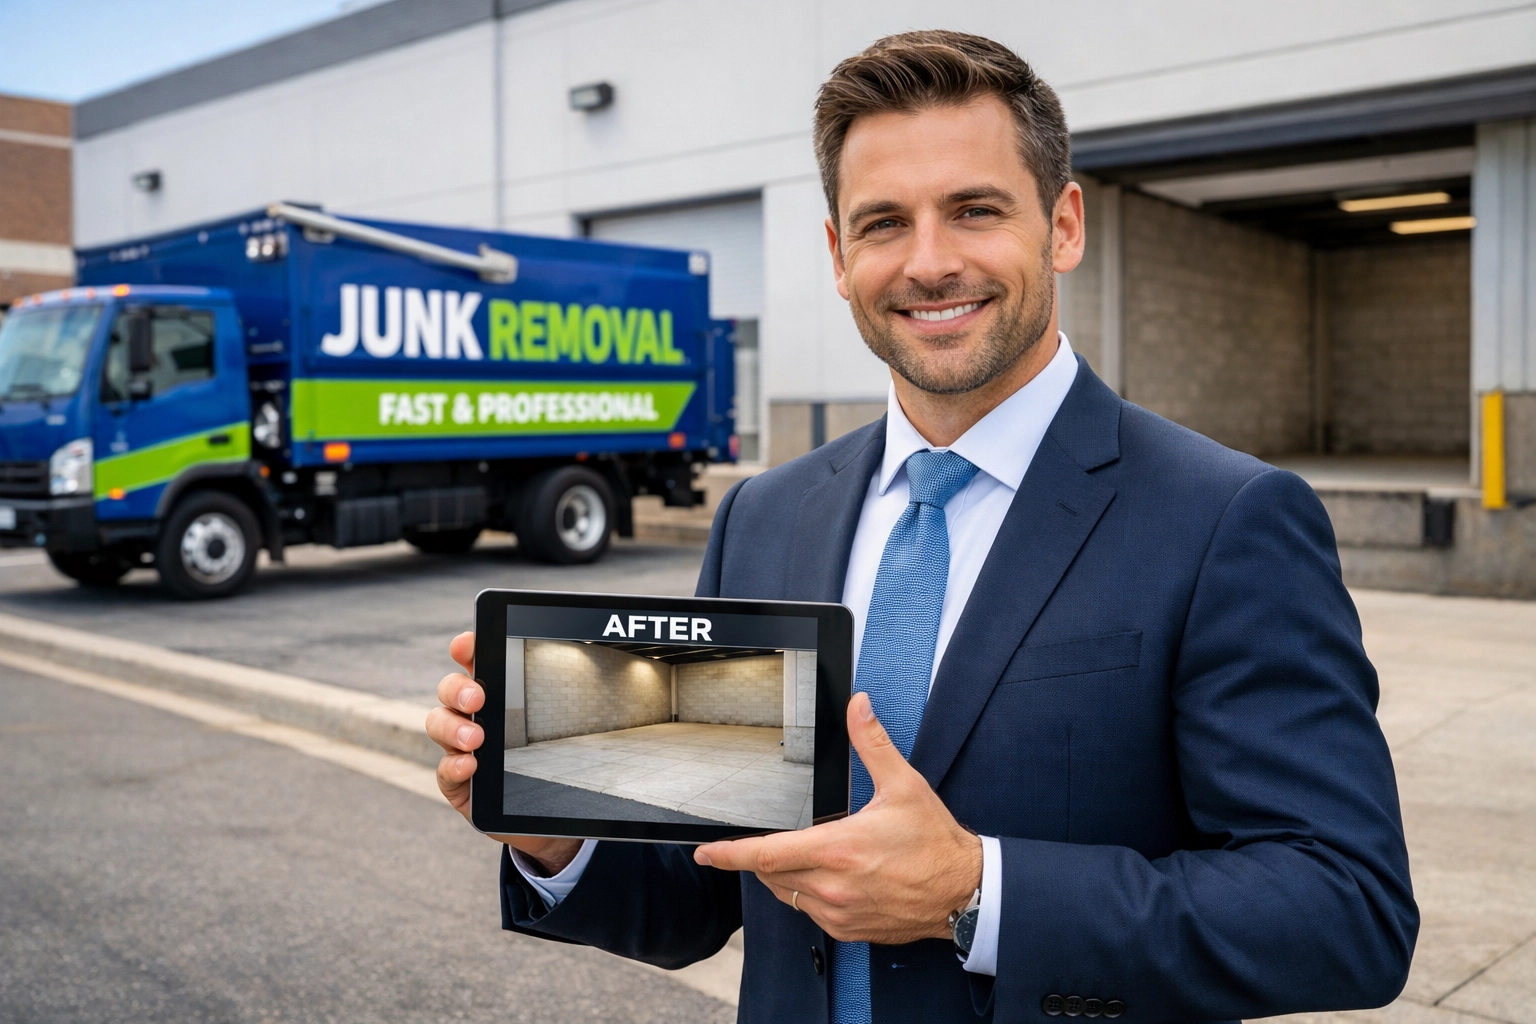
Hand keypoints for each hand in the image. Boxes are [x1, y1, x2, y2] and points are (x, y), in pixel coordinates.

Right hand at [426, 631, 583, 874]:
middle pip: (449, 690)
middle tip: (477, 698)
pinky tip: (471, 764)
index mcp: (498, 693)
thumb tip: (604, 651)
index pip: (474, 661)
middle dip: (457, 689)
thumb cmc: (557, 762)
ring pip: (440, 725)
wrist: (553, 814)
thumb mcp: (569, 726)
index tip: (466, 646)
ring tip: (477, 737)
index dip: (466, 649)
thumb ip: (575, 695)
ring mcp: (461, 748)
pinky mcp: (460, 783)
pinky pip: (445, 770)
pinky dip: (454, 765)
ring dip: (453, 727)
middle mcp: (474, 715)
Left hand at [693, 692, 981, 944]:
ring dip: (783, 875)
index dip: (730, 854)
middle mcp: (834, 885)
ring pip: (788, 895)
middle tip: (764, 841)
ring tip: (801, 855)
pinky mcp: (849, 930)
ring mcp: (840, 913)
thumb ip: (872, 743)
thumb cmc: (935, 843)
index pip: (768, 853)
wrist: (963, 893)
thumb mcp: (904, 785)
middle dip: (760, 857)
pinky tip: (825, 878)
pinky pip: (809, 913)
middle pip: (771, 874)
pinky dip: (805, 895)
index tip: (706, 853)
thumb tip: (858, 706)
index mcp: (840, 849)